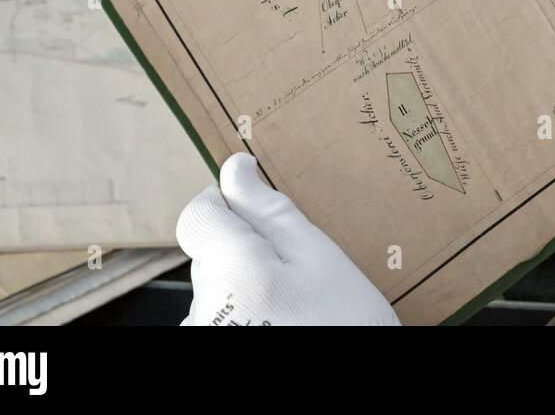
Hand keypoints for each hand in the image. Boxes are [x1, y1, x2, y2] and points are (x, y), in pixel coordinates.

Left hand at [176, 152, 400, 325]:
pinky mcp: (206, 346)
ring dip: (243, 287)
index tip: (255, 212)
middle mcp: (202, 309)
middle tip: (294, 271)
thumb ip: (270, 211)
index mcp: (232, 271)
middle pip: (208, 255)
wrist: (357, 386)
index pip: (197, 216)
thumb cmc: (345, 322)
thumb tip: (234, 169)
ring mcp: (202, 333)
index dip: (225, 205)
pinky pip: (216, 318)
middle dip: (244, 251)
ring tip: (292, 306)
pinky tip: (278, 324)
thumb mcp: (320, 257)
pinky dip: (241, 315)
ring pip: (214, 289)